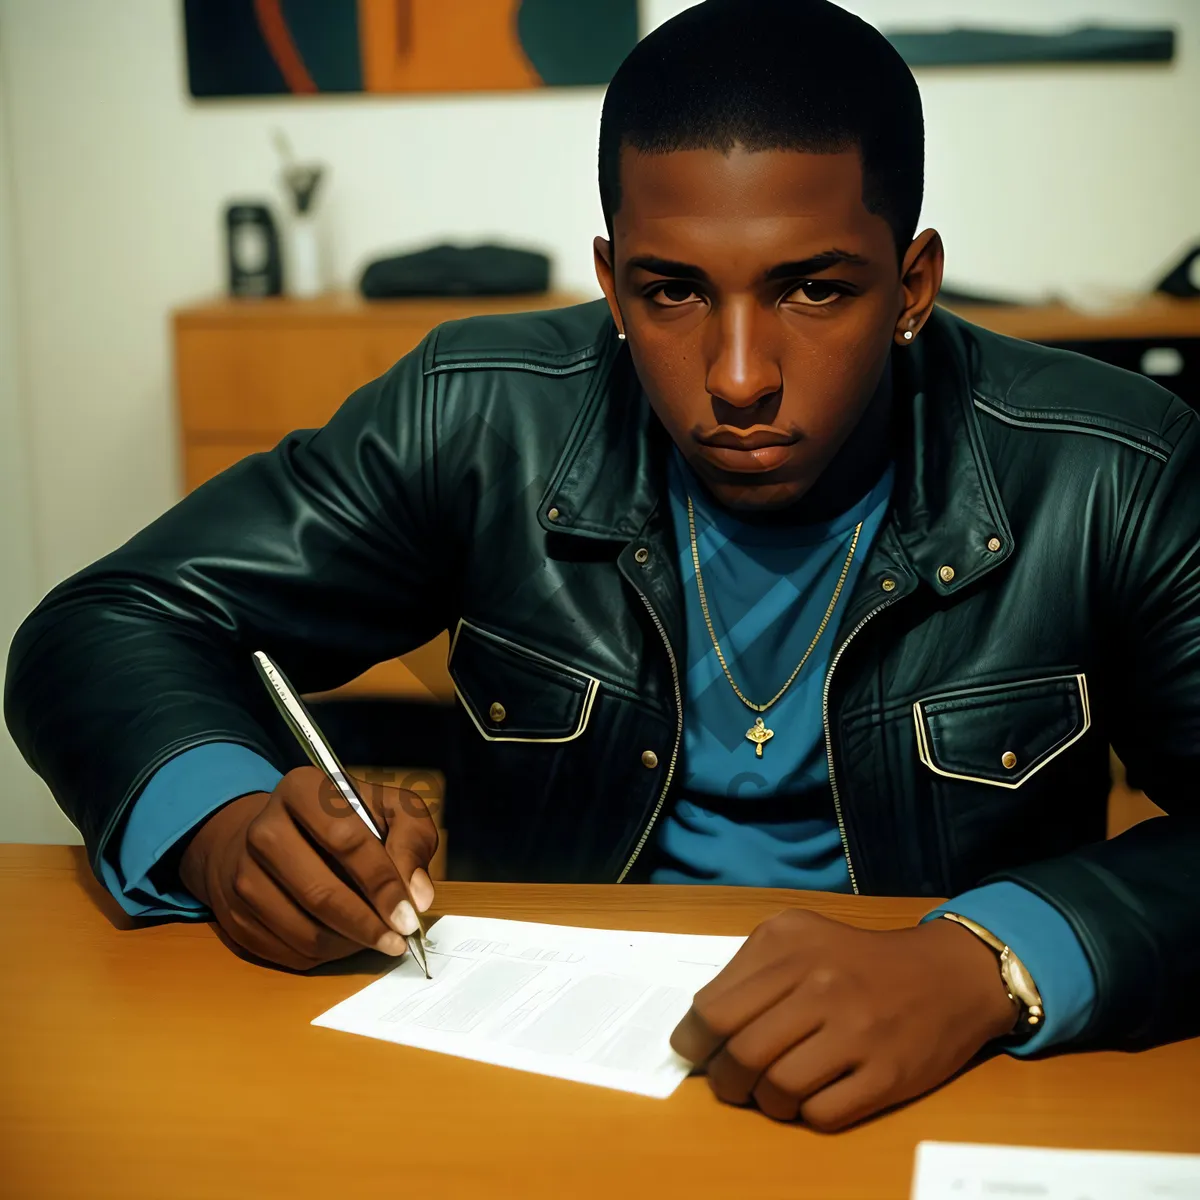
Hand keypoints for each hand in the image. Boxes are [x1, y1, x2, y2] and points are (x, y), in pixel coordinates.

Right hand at [179, 766, 437, 970]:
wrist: (277, 835)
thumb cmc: (345, 820)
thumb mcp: (389, 808)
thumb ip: (413, 838)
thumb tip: (418, 894)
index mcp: (301, 790)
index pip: (345, 841)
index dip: (382, 883)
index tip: (409, 915)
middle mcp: (263, 829)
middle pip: (319, 893)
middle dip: (367, 924)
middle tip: (398, 940)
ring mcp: (242, 875)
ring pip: (303, 930)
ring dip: (348, 944)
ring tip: (376, 938)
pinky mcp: (234, 915)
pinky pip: (286, 951)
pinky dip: (325, 956)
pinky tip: (345, 940)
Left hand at [670, 909, 1017, 1130]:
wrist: (947, 974)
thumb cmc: (857, 960)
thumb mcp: (799, 938)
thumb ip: (748, 973)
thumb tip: (699, 1030)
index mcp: (788, 944)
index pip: (713, 1010)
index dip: (695, 1042)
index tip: (698, 1053)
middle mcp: (820, 982)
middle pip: (740, 1053)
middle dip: (725, 1080)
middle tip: (732, 1082)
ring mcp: (856, 1030)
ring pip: (777, 1089)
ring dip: (764, 1101)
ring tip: (773, 1091)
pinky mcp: (886, 1074)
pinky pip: (821, 1114)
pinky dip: (805, 1114)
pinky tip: (812, 1097)